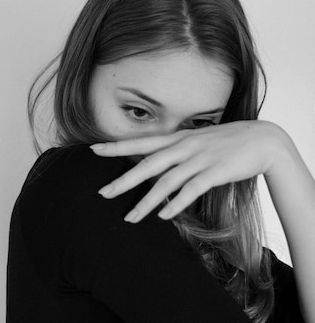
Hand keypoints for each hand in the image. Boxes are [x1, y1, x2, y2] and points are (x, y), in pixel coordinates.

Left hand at [90, 120, 280, 222]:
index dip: (117, 145)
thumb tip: (159, 162)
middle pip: (147, 164)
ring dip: (146, 202)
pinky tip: (163, 216)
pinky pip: (191, 190)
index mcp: (178, 138)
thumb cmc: (227, 142)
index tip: (93, 149)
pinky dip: (176, 203)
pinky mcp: (214, 172)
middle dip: (123, 179)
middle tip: (102, 193)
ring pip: (166, 182)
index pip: (141, 142)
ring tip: (129, 217)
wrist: (262, 140)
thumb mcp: (198, 141)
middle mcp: (184, 146)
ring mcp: (199, 158)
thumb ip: (178, 150)